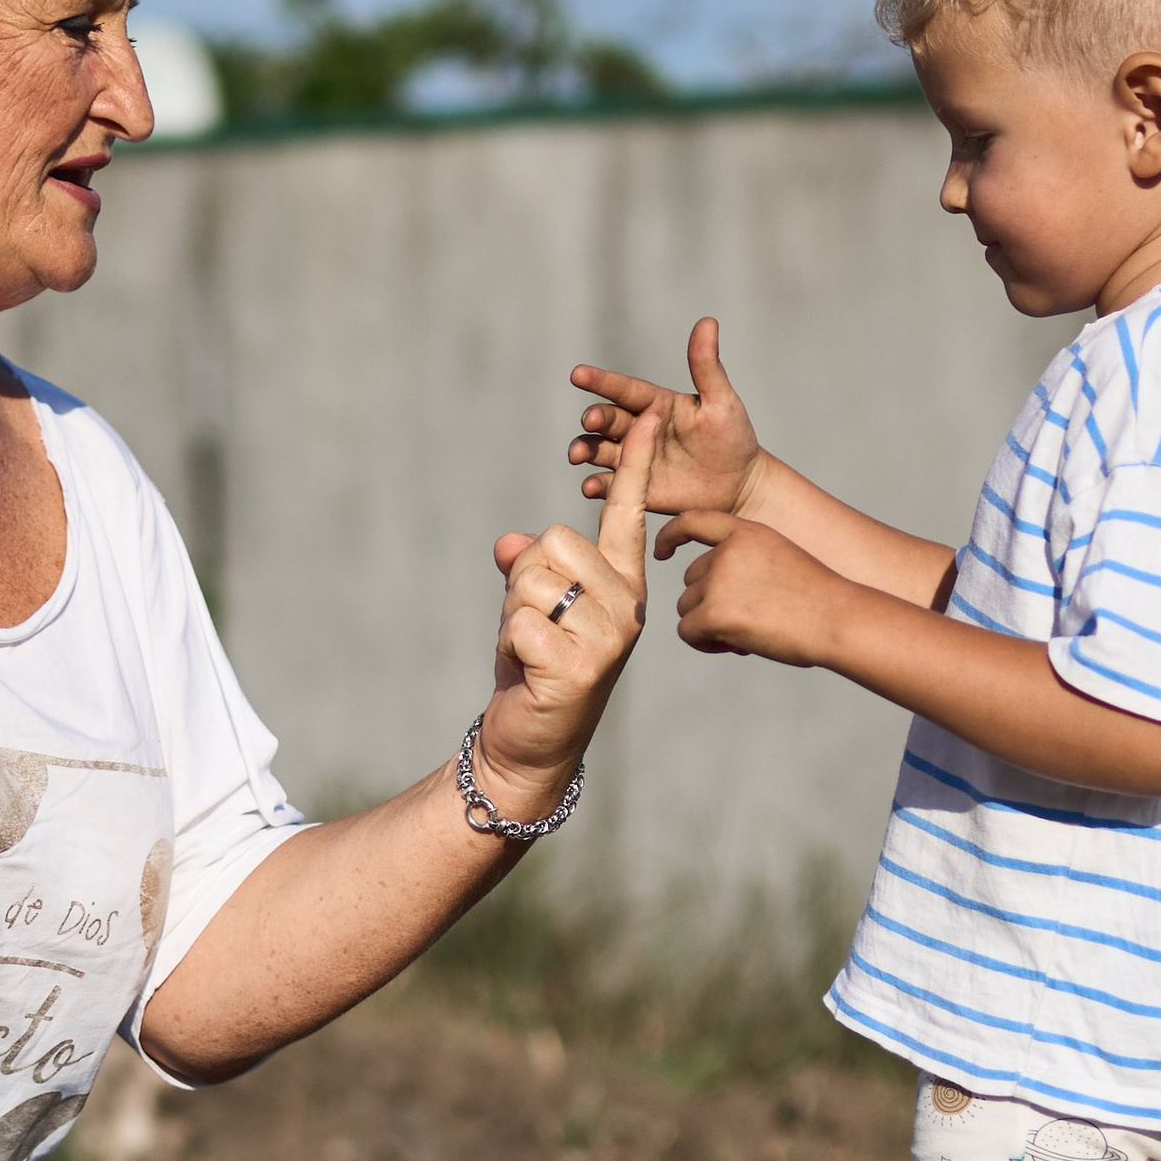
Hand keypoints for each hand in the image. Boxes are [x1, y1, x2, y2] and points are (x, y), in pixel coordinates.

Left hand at [479, 401, 655, 808]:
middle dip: (524, 579)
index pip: (628, 515)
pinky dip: (509, 644)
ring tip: (533, 649)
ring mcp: (609, 637)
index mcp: (623, 583)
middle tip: (536, 624)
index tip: (651, 415)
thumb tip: (510, 542)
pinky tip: (528, 672)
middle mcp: (627, 605)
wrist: (529, 744)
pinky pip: (519, 622)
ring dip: (514, 613)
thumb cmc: (534, 670)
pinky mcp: (579, 667)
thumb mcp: (530, 606)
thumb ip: (527, 567)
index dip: (637, 465)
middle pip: (554, 541)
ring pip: (532, 580)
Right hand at [569, 319, 763, 527]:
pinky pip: (609, 484)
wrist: (739, 485)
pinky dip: (595, 485)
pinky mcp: (633, 487)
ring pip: (600, 449)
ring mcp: (633, 458)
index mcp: (656, 404)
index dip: (601, 381)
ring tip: (578, 454)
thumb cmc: (732, 438)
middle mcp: (638, 428)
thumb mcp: (722, 401)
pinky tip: (591, 487)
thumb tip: (707, 321)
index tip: (578, 374)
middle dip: (595, 418)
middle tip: (590, 420)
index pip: (625, 389)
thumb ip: (707, 366)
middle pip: (608, 419)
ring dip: (585, 449)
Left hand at [672, 513, 849, 666]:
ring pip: (687, 607)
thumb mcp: (781, 561)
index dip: (673, 535)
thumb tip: (708, 594)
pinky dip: (705, 643)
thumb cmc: (819, 600)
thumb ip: (745, 564)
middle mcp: (727, 551)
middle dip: (709, 603)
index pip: (695, 521)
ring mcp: (718, 580)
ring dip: (709, 625)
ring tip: (747, 635)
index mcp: (747, 532)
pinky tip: (736, 646)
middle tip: (746, 623)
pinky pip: (688, 631)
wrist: (838, 620)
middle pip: (691, 579)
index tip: (662, 551)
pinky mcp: (712, 612)